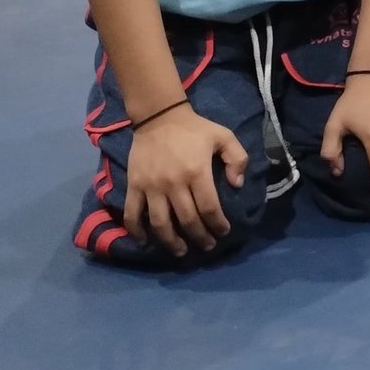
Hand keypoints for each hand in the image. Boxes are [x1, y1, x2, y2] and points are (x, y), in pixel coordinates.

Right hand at [123, 104, 247, 256]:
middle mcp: (173, 183)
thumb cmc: (194, 129)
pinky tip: (144, 241)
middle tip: (206, 246)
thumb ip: (237, 158)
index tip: (223, 232)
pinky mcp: (134, 186)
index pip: (208, 207)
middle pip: (186, 219)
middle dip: (198, 237)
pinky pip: (132, 214)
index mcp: (197, 172)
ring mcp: (151, 187)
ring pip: (159, 223)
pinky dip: (136, 231)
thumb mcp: (224, 136)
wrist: (159, 117)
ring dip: (170, 241)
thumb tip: (236, 185)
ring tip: (180, 251)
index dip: (217, 224)